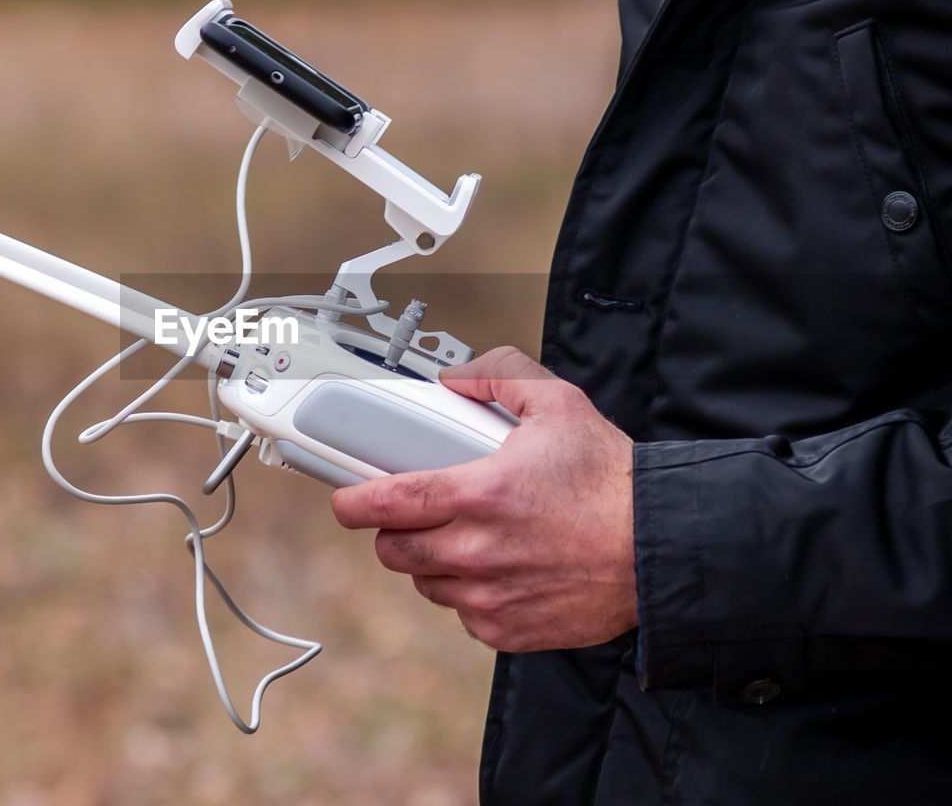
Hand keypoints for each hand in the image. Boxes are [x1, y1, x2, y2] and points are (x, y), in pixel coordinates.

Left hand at [330, 346, 636, 651]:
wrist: (663, 549)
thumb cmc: (613, 481)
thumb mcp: (560, 405)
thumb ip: (500, 378)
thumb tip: (458, 379)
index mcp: (479, 494)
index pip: (385, 504)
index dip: (353, 502)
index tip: (345, 501)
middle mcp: (476, 551)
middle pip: (393, 550)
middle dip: (396, 530)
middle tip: (419, 514)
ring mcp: (489, 597)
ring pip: (425, 583)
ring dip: (433, 562)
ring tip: (470, 539)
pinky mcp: (507, 631)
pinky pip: (463, 614)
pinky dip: (470, 595)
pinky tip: (500, 571)